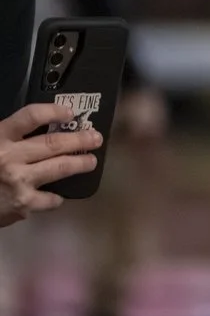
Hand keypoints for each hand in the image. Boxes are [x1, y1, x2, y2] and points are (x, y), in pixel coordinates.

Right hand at [0, 104, 102, 224]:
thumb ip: (6, 136)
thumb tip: (33, 127)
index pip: (30, 116)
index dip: (53, 111)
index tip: (69, 111)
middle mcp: (9, 157)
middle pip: (53, 143)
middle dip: (79, 138)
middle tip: (95, 137)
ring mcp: (18, 181)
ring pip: (60, 168)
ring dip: (80, 163)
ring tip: (90, 161)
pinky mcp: (22, 204)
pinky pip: (50, 199)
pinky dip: (56, 198)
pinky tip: (58, 196)